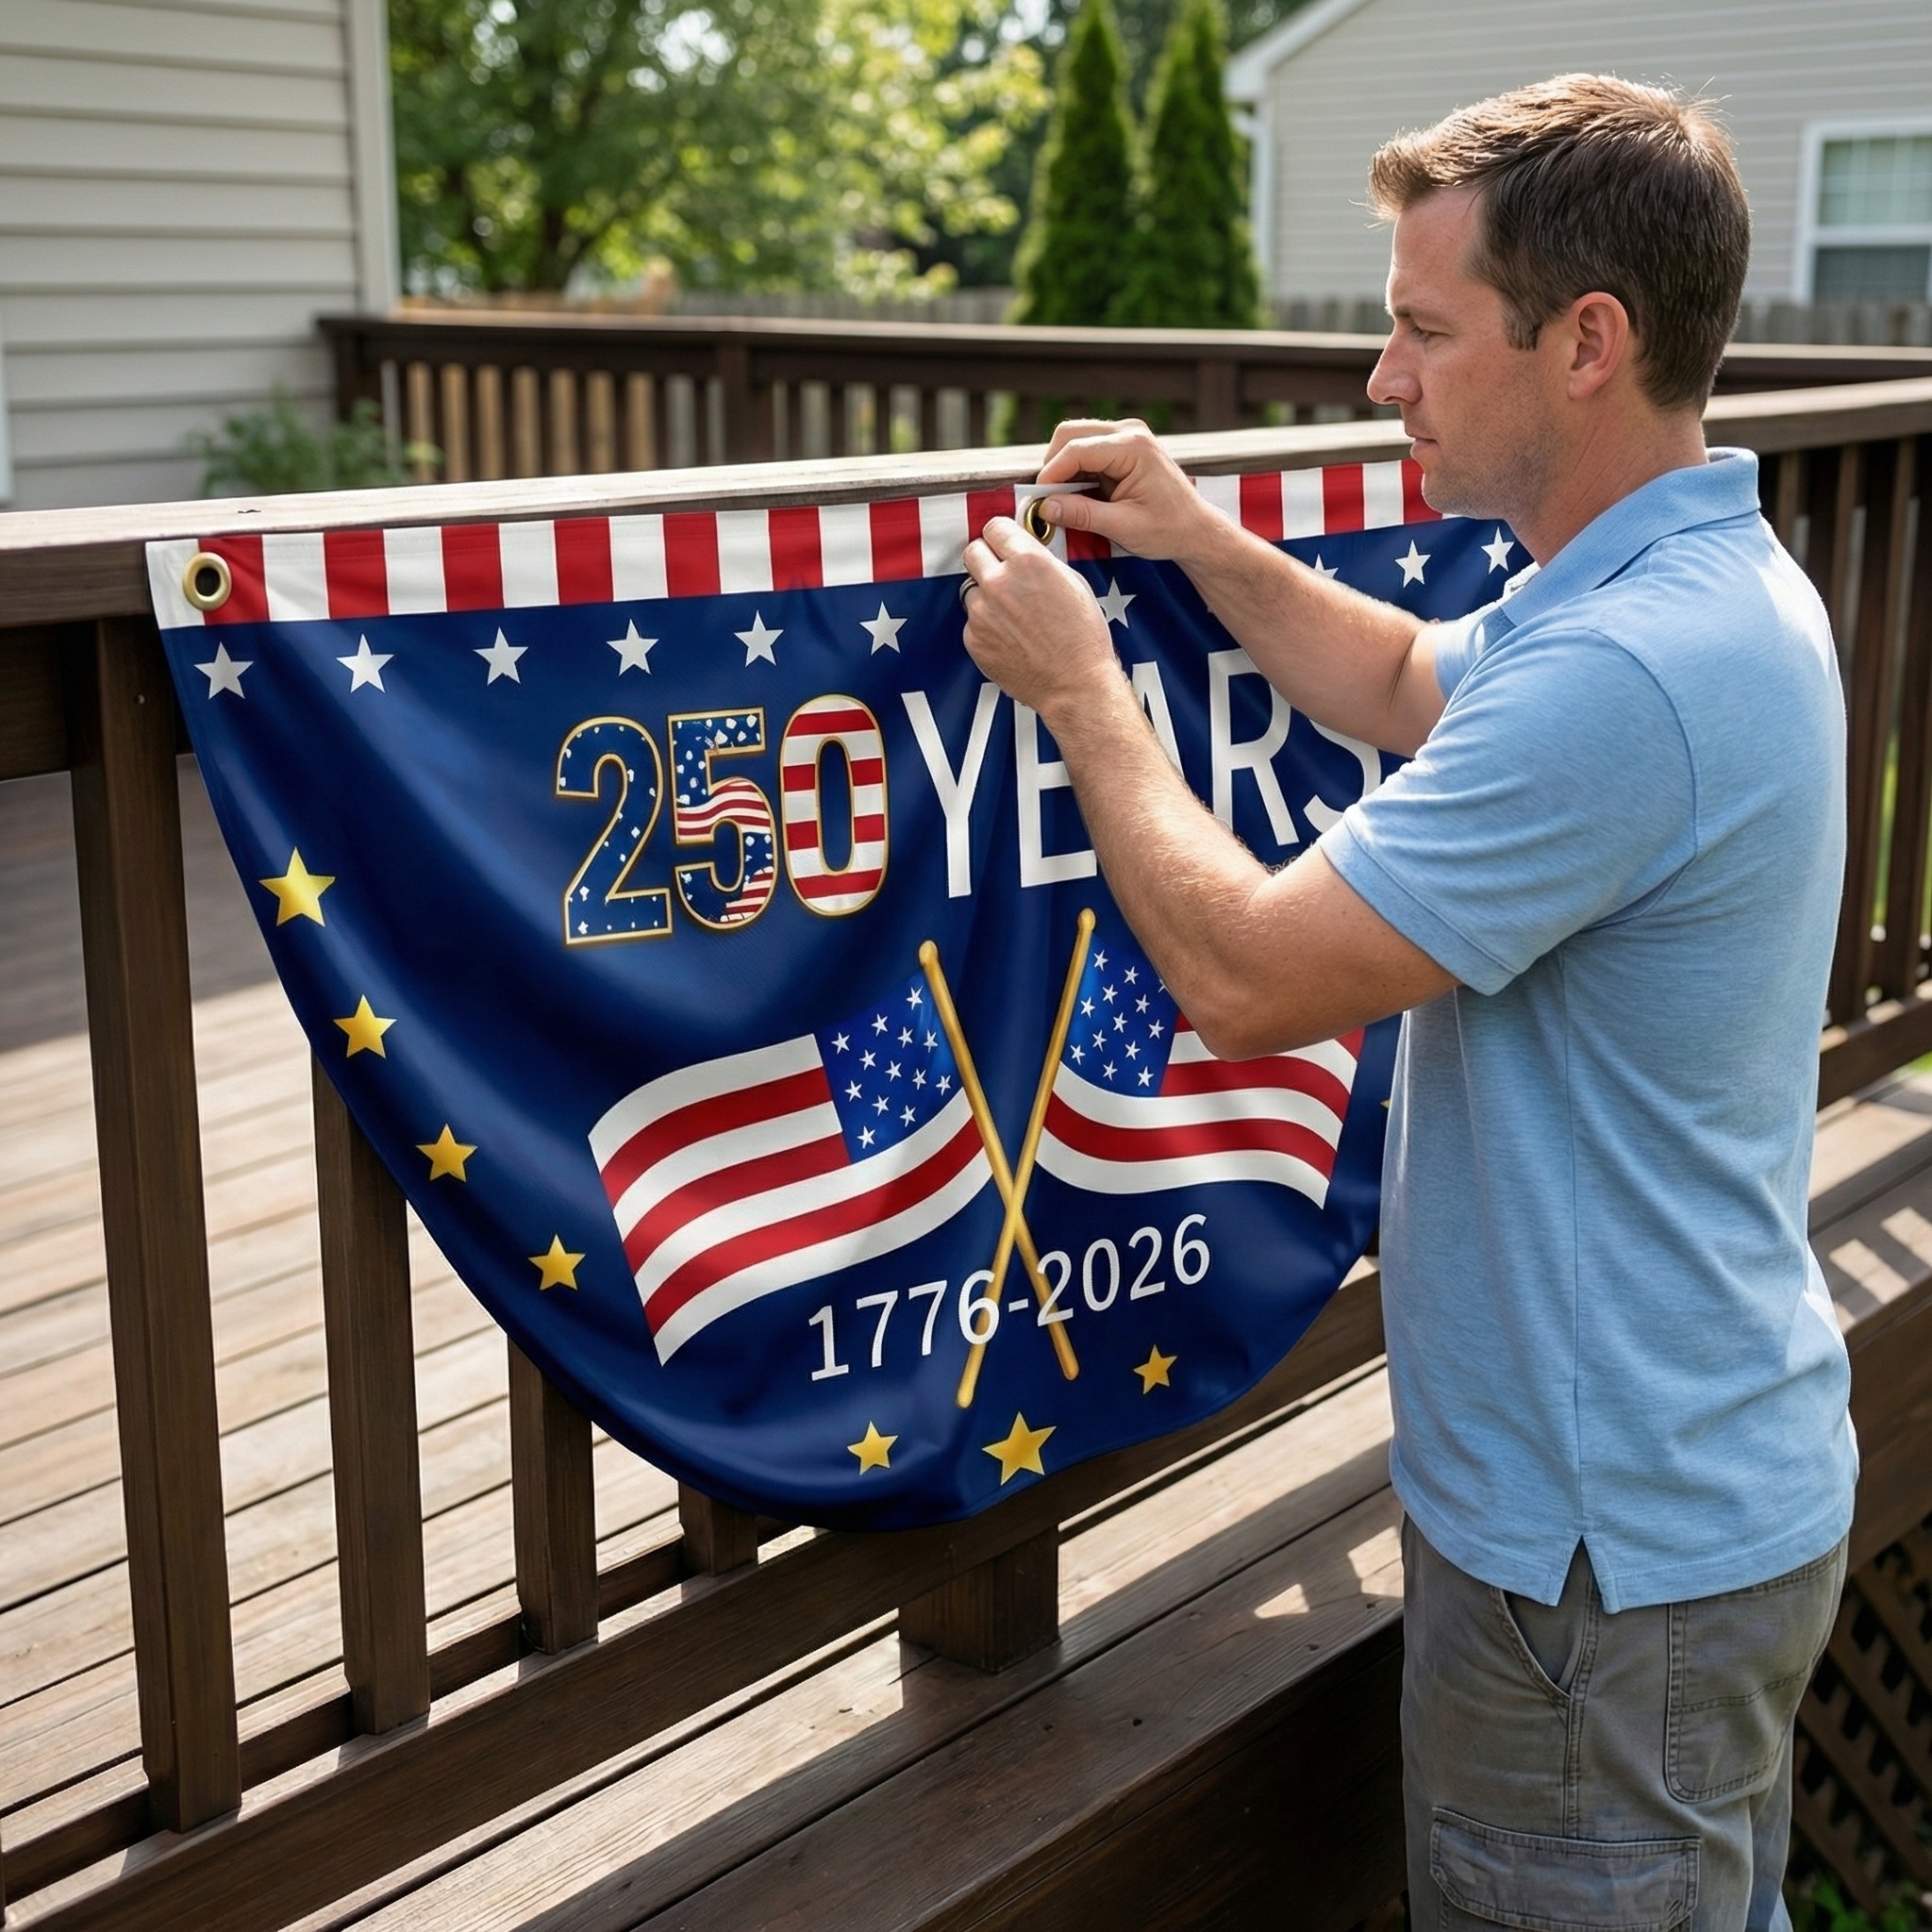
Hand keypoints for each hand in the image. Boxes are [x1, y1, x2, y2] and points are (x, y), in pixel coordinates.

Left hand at [960, 516, 1117, 724]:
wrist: (1074, 684)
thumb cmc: (1082, 639)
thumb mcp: (1072, 582)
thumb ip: (1041, 560)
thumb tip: (1025, 552)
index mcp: (1028, 561)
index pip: (995, 527)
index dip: (1002, 535)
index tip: (1003, 541)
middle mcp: (999, 583)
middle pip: (973, 551)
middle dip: (987, 558)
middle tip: (1001, 570)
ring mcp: (982, 613)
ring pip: (971, 589)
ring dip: (987, 596)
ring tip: (1013, 613)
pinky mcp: (974, 639)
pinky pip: (972, 622)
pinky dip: (986, 625)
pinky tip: (1010, 635)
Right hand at [1030, 418, 1223, 565]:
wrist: (1196, 529)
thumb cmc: (1169, 529)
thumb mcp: (1123, 527)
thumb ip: (1083, 515)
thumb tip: (1045, 507)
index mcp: (1133, 447)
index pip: (1076, 450)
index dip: (1050, 474)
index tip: (1037, 500)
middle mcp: (1129, 432)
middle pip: (1070, 434)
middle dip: (1052, 466)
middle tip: (1047, 499)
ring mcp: (1126, 435)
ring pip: (1074, 439)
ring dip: (1063, 469)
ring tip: (1064, 501)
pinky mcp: (1122, 445)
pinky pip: (1086, 450)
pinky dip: (1075, 471)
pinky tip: (1079, 496)